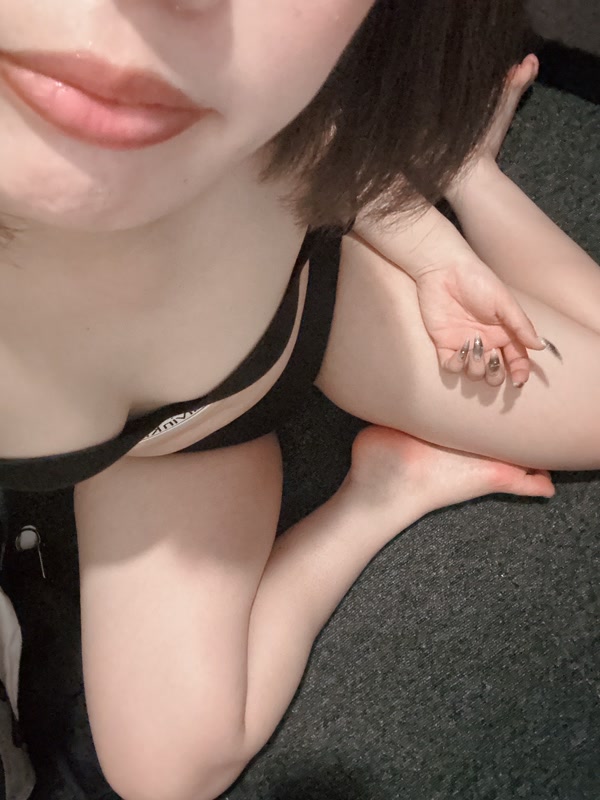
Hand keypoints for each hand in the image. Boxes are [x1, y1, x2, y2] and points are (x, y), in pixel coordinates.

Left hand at [415, 257, 545, 386]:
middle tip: (493, 359)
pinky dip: (456, 365)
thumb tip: (540, 346)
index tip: (518, 380)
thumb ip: (521, 326)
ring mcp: (465, 345)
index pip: (516, 359)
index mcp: (505, 333)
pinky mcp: (444, 344)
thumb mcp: (504, 302)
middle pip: (495, 373)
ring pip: (474, 373)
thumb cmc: (478, 281)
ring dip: (476, 367)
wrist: (445, 270)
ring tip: (473, 347)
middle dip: (496, 374)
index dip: (519, 373)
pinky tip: (460, 350)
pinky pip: (451, 367)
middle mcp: (486, 343)